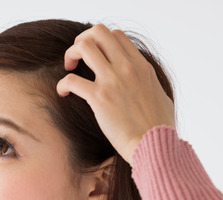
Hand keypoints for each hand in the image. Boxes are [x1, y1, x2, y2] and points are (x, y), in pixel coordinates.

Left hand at [56, 24, 174, 166]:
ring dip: (71, 54)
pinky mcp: (99, 98)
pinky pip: (71, 79)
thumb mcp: (160, 95)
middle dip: (82, 40)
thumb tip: (145, 85)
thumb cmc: (159, 127)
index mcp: (141, 66)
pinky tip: (63, 93)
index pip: (117, 35)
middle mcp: (127, 68)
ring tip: (69, 69)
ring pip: (84, 47)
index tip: (94, 57)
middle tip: (77, 58)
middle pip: (99, 32)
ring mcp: (113, 80)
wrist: (154, 144)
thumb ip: (148, 84)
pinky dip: (62, 84)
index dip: (100, 42)